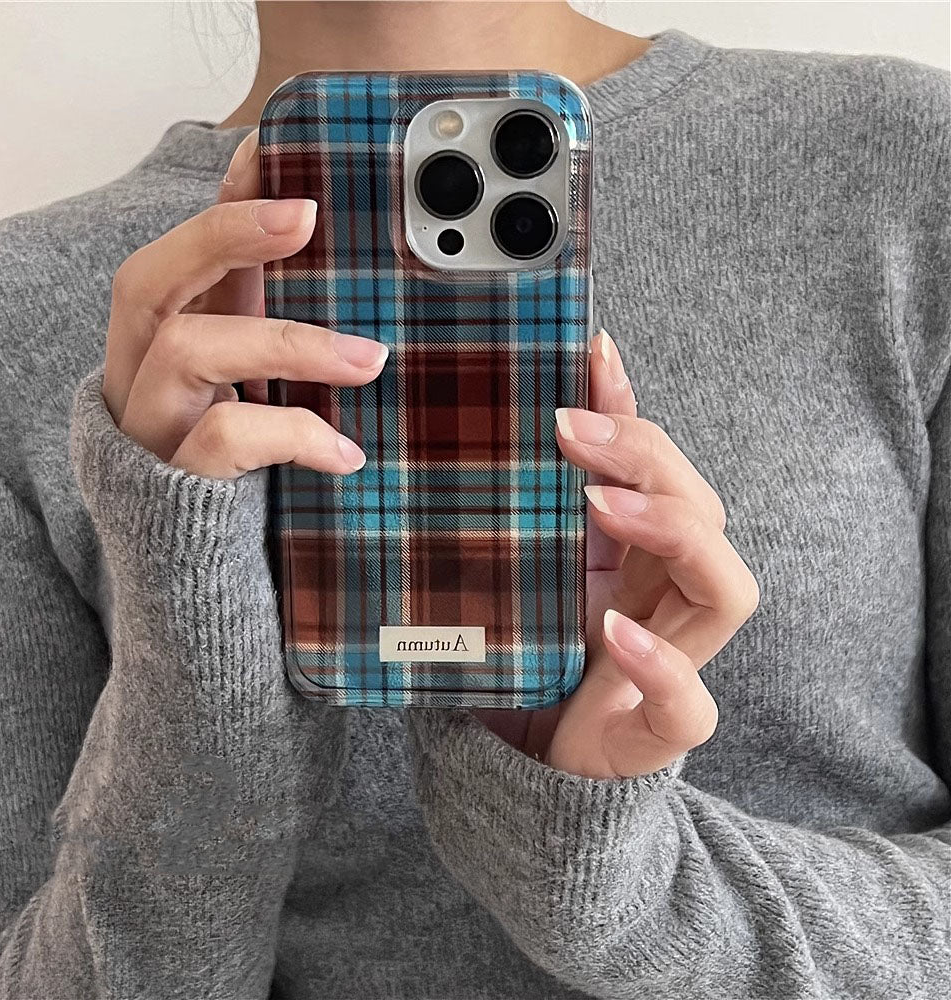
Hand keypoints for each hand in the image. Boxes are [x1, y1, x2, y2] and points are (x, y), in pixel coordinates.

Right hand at [102, 128, 387, 477]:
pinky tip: (346, 453)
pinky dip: (294, 435)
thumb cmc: (228, 454)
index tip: (275, 147)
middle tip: (304, 214)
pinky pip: (223, 438)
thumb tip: (350, 267)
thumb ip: (272, 320)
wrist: (189, 559)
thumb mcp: (249, 379)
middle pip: (147, 279)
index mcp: (164, 334)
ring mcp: (149, 422)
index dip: (221, 196)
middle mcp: (139, 368)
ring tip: (370, 359)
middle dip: (223, 235)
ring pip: (187, 349)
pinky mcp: (173, 476)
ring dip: (285, 341)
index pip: (180, 249)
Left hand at [475, 331, 758, 778]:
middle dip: (646, 460)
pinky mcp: (660, 727)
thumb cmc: (530, 658)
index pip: (658, 466)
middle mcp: (669, 596)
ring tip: (600, 505)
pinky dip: (662, 665)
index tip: (590, 352)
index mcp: (639, 554)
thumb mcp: (521, 568)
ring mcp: (677, 660)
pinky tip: (615, 633)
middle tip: (569, 431)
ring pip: (726, 588)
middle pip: (702, 510)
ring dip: (671, 534)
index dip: (633, 409)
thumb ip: (527, 506)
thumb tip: (505, 426)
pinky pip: (689, 703)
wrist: (528, 762)